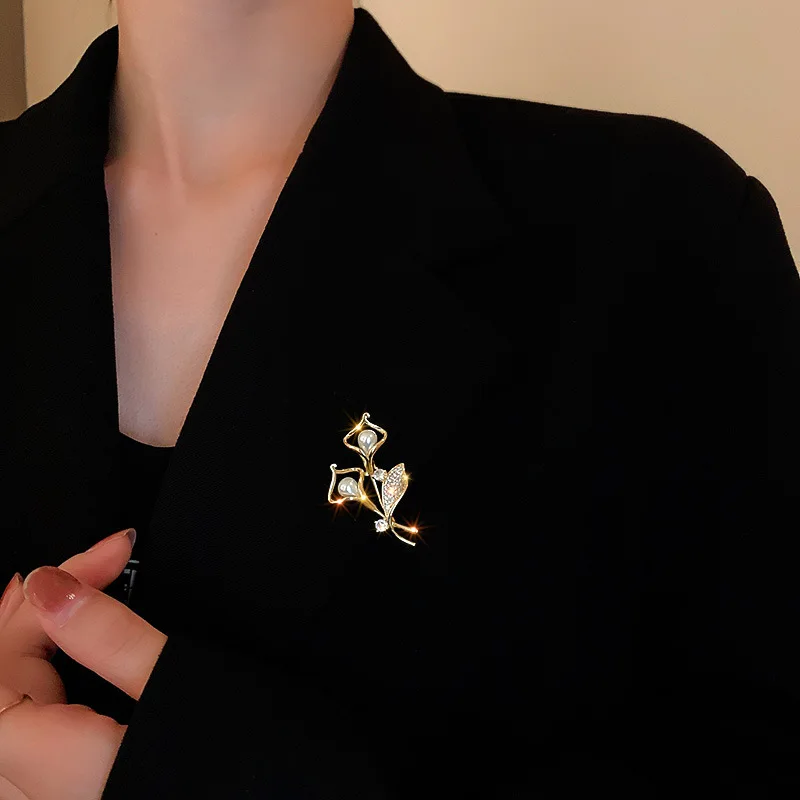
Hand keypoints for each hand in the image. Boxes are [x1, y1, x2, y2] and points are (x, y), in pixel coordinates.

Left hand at [0, 532, 167, 798]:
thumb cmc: (237, 767)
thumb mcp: (183, 690)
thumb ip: (112, 639)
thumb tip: (52, 586)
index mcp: (57, 767)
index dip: (38, 605)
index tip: (99, 561)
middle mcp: (41, 792)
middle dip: (38, 612)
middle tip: (97, 566)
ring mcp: (52, 796)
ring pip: (8, 711)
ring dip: (29, 644)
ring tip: (65, 595)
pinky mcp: (72, 791)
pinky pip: (25, 732)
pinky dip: (37, 678)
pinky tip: (58, 651)